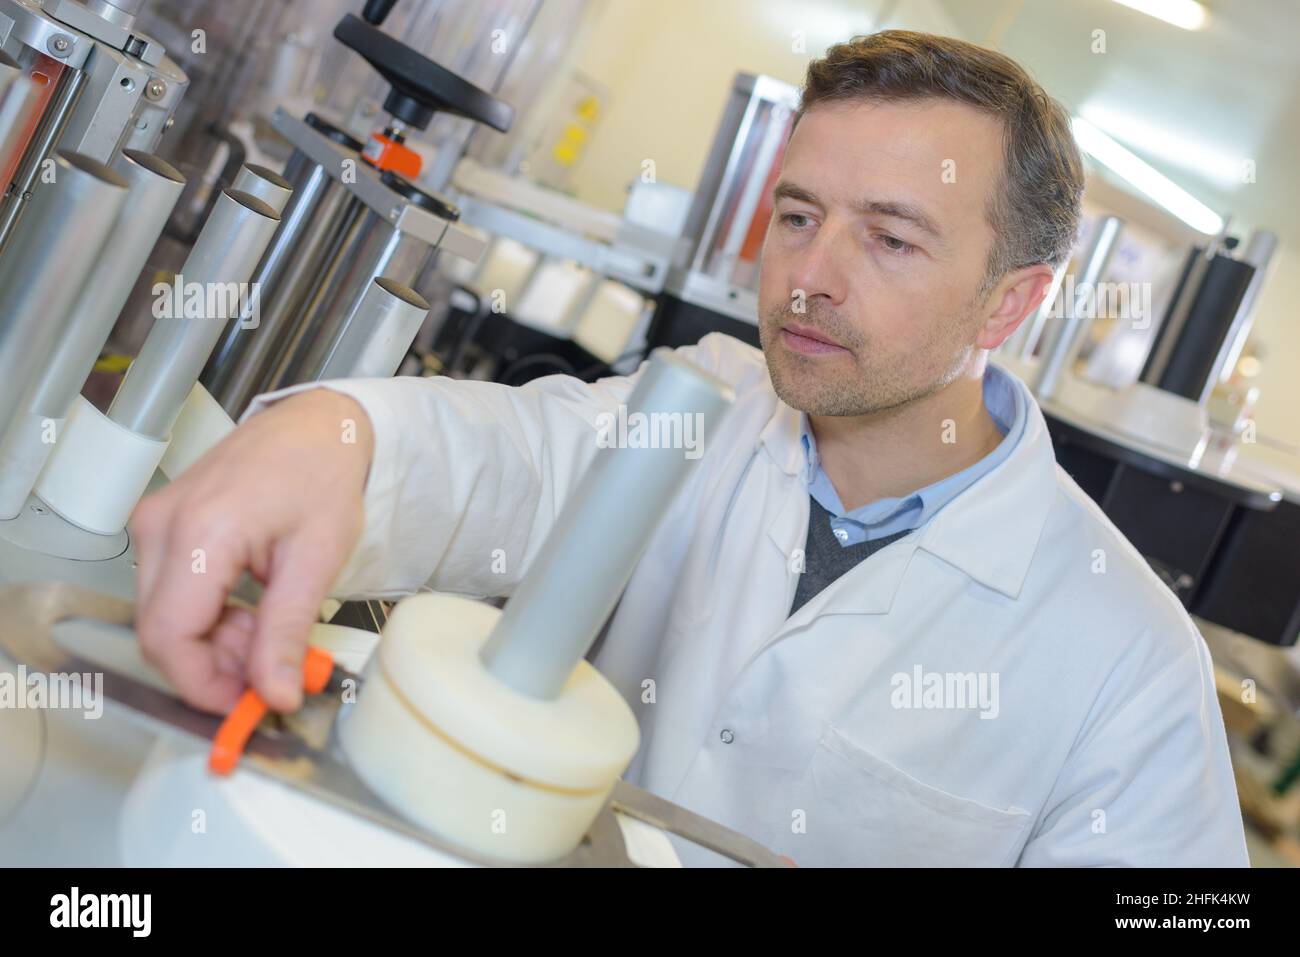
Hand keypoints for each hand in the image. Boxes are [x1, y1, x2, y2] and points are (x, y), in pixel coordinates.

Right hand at [130, 388, 373, 713]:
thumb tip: (276, 694)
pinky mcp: (160, 526)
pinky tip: (246, 611)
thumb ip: (287, 633)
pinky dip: (205, 617)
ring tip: (267, 631)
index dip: (202, 685)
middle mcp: (162, 525)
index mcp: (201, 532)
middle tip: (268, 669)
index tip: (245, 705)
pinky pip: (167, 593)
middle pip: (160, 632)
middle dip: (212, 666)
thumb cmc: (320, 475)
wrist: (314, 426)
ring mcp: (154, 523)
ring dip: (211, 643)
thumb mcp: (316, 561)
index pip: (169, 636)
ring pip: (162, 618)